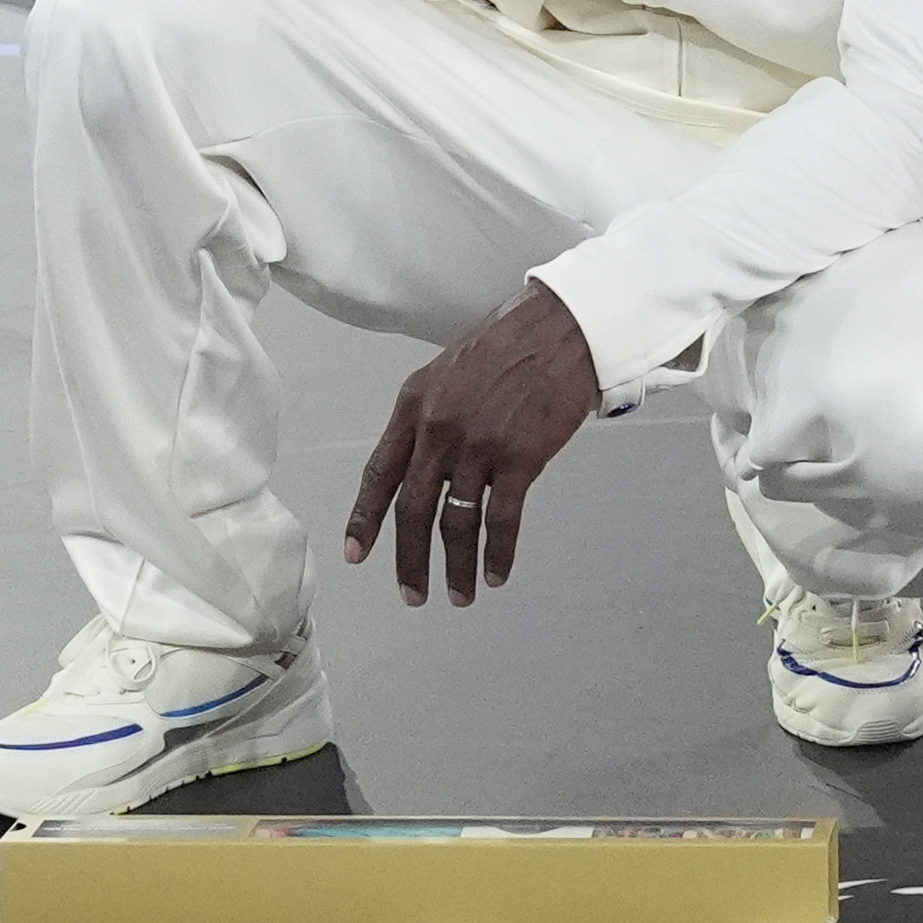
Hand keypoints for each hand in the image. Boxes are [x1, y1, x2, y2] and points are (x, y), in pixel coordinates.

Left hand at [343, 283, 598, 605]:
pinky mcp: (519, 458)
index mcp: (414, 405)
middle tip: (412, 595)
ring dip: (455, 566)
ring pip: (455, 522)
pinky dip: (498, 552)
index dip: (365, 519)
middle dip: (409, 560)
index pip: (380, 473)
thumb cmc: (514, 342)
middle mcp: (438, 430)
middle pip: (413, 510)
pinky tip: (497, 573)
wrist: (564, 326)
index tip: (357, 556)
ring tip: (460, 595)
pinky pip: (501, 519)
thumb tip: (430, 459)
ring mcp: (477, 445)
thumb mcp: (451, 369)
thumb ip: (432, 413)